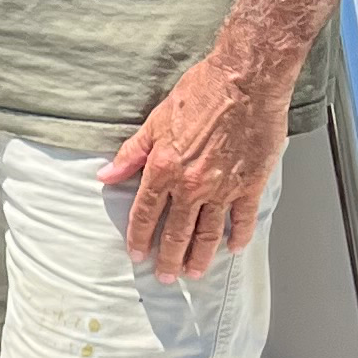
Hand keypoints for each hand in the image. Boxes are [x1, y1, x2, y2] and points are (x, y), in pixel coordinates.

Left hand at [99, 50, 290, 281]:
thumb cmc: (201, 92)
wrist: (245, 81)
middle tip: (165, 276)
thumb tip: (106, 175)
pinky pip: (242, 218)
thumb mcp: (155, 121)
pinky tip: (233, 247)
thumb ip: (131, 153)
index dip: (139, 238)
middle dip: (168, 259)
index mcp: (164, 169)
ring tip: (194, 272)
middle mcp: (192, 185)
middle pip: (177, 233)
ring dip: (200, 257)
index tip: (137, 255)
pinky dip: (238, 236)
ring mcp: (223, 187)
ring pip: (208, 233)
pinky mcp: (251, 184)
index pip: (146, 214)